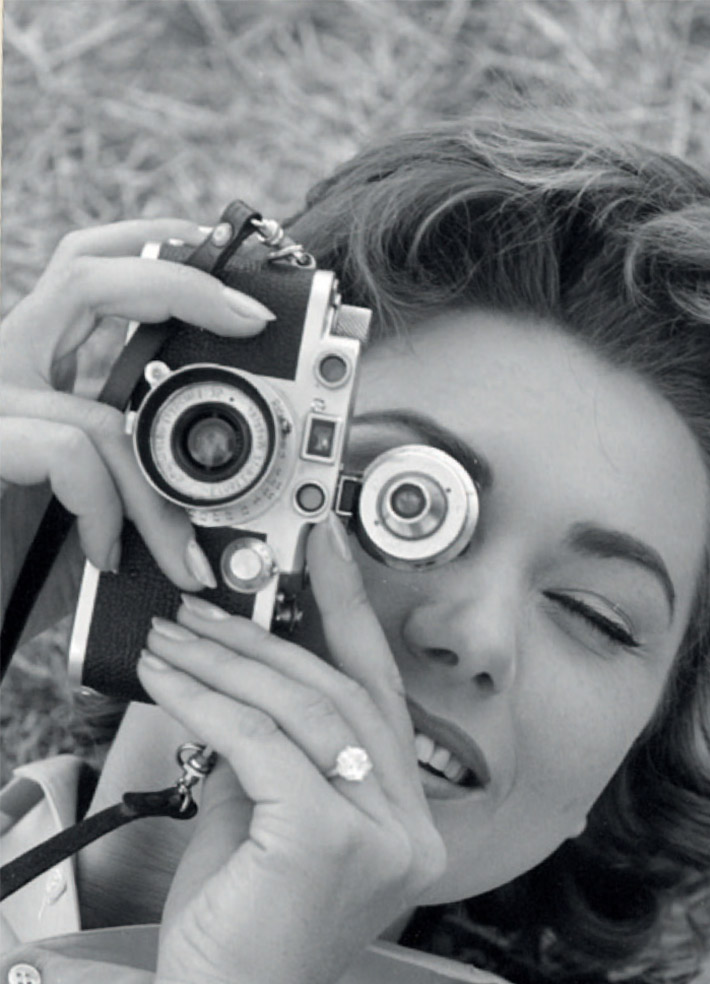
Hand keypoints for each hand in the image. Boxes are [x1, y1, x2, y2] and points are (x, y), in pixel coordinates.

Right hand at [0, 219, 273, 632]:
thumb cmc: (24, 571)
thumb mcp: (106, 515)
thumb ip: (149, 479)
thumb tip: (234, 483)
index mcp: (38, 370)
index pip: (91, 272)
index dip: (159, 252)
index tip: (237, 282)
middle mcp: (9, 369)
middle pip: (84, 273)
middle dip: (180, 284)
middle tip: (251, 318)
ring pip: (102, 409)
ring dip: (160, 498)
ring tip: (183, 560)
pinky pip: (71, 452)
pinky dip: (107, 510)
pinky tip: (105, 555)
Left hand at [138, 515, 445, 983]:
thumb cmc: (242, 926)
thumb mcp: (272, 820)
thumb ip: (274, 750)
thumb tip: (238, 673)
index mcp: (407, 821)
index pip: (381, 700)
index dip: (352, 617)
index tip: (322, 555)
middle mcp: (409, 827)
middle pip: (344, 696)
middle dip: (271, 636)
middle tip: (208, 604)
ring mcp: (380, 836)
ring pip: (306, 710)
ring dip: (230, 662)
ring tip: (175, 635)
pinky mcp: (329, 840)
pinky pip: (264, 744)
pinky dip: (209, 702)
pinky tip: (168, 679)